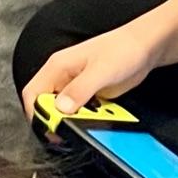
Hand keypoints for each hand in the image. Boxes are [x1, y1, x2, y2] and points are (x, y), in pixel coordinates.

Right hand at [20, 24, 162, 119]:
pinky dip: (86, 119)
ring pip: (63, 111)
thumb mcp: (100, 71)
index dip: (37, 114)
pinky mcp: (88, 94)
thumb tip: (60, 109)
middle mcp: (62, 77)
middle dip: (56, 120)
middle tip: (72, 131)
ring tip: (93, 120)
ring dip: (74, 120)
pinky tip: (100, 118)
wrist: (145, 47)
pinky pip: (80, 111)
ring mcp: (75, 86)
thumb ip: (80, 90)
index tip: (51, 129)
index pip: (33, 94)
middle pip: (45, 105)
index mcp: (57, 67)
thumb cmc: (122, 49)